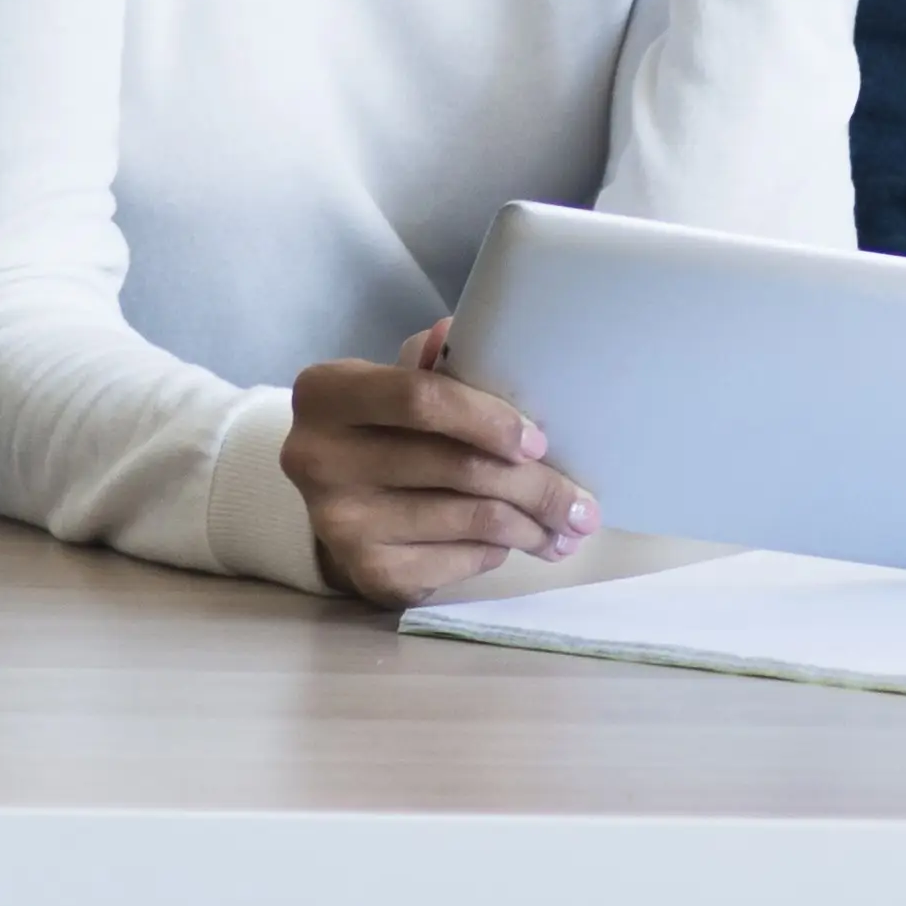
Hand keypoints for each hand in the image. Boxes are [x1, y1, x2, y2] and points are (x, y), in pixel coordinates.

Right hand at [290, 322, 595, 602]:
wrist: (336, 504)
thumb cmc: (383, 431)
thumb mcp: (398, 383)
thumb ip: (434, 362)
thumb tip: (468, 333)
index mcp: (328, 394)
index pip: (420, 399)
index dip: (490, 419)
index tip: (541, 441)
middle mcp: (321, 459)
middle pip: (460, 468)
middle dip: (538, 486)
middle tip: (584, 505)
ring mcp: (342, 522)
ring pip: (471, 520)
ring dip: (533, 526)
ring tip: (568, 528)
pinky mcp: (369, 572)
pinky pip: (461, 560)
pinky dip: (498, 551)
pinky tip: (515, 542)